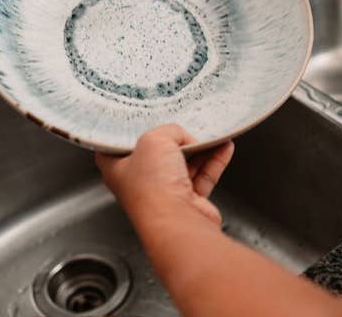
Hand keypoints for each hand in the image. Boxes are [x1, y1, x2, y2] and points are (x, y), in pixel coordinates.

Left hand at [95, 124, 234, 230]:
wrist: (177, 221)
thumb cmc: (153, 188)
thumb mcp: (155, 139)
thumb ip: (170, 131)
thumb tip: (183, 137)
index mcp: (118, 169)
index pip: (119, 147)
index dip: (131, 132)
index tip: (144, 120)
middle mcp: (140, 183)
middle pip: (158, 153)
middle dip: (174, 139)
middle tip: (185, 125)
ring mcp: (165, 193)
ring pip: (184, 164)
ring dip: (200, 148)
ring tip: (213, 133)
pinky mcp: (189, 201)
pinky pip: (203, 175)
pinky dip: (214, 161)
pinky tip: (224, 147)